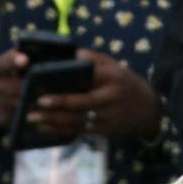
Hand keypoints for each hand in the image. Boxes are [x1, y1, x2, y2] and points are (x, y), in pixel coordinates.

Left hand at [33, 49, 160, 140]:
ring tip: (33, 118)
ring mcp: (108, 116)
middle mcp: (110, 97)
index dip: (66, 79)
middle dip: (57, 103)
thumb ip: (92, 58)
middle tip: (36, 103)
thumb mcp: (113, 65)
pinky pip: (80, 131)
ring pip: (78, 120)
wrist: (149, 109)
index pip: (87, 76)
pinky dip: (62, 130)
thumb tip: (68, 52)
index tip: (44, 79)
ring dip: (54, 120)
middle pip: (81, 102)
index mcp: (111, 77)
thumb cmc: (123, 82)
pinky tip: (46, 127)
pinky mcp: (105, 131)